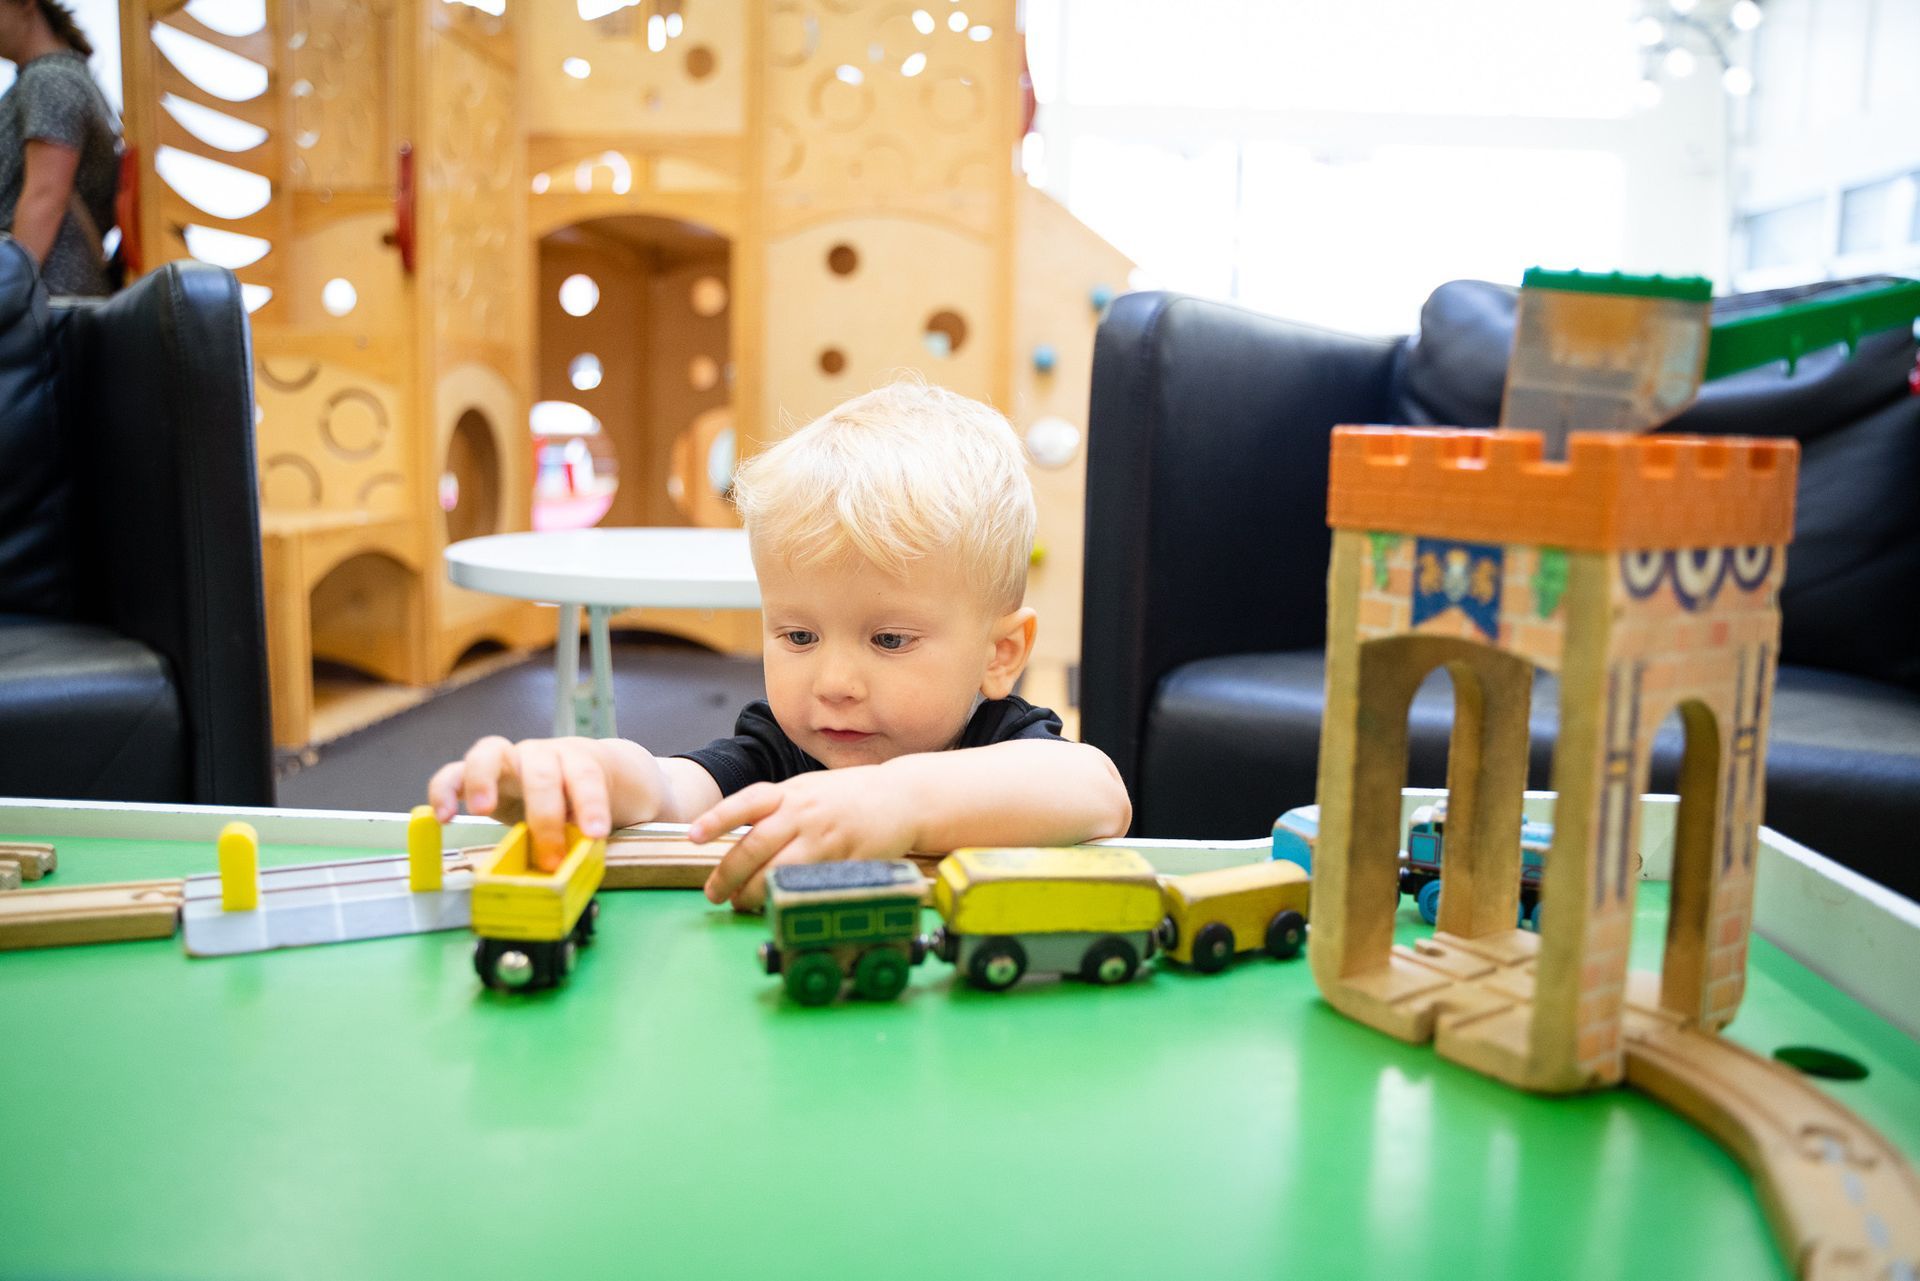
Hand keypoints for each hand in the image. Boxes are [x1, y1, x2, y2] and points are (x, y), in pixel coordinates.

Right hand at [427, 736, 619, 870]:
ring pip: (488, 753)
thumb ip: (585, 831)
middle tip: (549, 858)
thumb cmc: (581, 794)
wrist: (568, 766)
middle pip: (540, 772)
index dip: (591, 804)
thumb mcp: (593, 811)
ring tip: (481, 811)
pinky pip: (452, 774)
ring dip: (482, 781)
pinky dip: (443, 791)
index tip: (595, 834)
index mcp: (575, 760)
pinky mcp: (475, 774)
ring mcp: (504, 759)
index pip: (585, 775)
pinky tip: (442, 818)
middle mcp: (538, 754)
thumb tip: (579, 865)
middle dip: (545, 817)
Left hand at [691, 767, 917, 910]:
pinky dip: (792, 897)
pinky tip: (780, 905)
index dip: (718, 819)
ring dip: (755, 892)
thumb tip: (737, 835)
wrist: (902, 797)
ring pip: (780, 871)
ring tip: (741, 903)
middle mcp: (806, 813)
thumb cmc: (850, 795)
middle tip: (714, 893)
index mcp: (792, 793)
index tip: (693, 836)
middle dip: (728, 874)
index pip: (747, 802)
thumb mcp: (809, 789)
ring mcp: (827, 838)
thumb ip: (776, 809)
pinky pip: (812, 885)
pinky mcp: (847, 861)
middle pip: (757, 846)